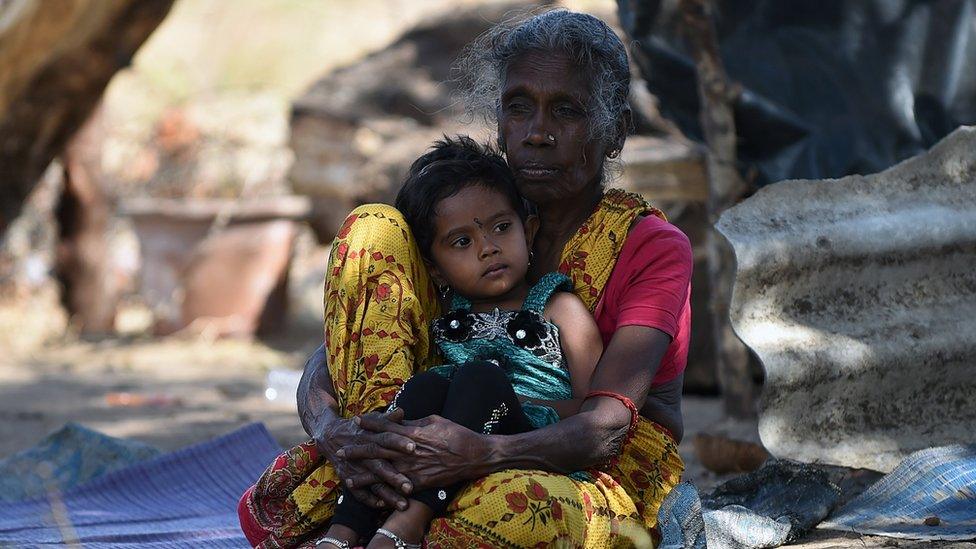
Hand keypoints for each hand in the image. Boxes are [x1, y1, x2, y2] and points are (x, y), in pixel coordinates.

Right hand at [314, 408, 414, 509]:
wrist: (329, 435)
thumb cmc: (359, 428)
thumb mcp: (371, 421)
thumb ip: (387, 420)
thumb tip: (402, 411)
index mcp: (371, 438)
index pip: (386, 439)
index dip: (399, 443)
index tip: (414, 447)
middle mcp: (363, 455)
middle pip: (380, 466)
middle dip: (394, 477)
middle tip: (410, 487)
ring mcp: (355, 468)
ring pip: (373, 484)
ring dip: (387, 495)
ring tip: (403, 505)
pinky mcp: (348, 478)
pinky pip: (359, 493)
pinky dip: (370, 500)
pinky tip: (383, 506)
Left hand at [341, 414, 492, 490]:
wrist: (475, 456)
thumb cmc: (457, 434)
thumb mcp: (434, 421)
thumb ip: (414, 422)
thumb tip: (398, 420)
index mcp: (413, 433)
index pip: (386, 427)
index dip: (370, 423)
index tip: (356, 420)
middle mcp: (410, 452)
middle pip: (378, 449)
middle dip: (358, 449)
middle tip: (340, 449)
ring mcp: (413, 469)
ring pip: (383, 471)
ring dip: (363, 473)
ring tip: (347, 474)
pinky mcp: (419, 483)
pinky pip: (396, 487)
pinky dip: (382, 490)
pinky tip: (370, 493)